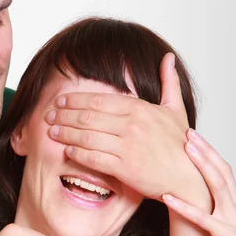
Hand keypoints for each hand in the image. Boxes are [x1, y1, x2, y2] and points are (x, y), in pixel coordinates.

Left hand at [47, 53, 209, 206]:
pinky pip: (94, 159)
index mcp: (140, 109)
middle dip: (64, 115)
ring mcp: (127, 147)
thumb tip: (167, 58)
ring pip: (87, 137)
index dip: (76, 99)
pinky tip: (67, 151)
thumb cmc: (181, 145)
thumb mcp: (176, 109)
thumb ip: (169, 82)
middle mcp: (131, 125)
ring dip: (66, 133)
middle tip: (49, 115)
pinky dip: (77, 154)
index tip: (61, 100)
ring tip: (52, 132)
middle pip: (88, 116)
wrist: (187, 177)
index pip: (99, 100)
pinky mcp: (124, 168)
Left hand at [163, 130, 235, 235]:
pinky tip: (167, 197)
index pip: (225, 172)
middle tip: (188, 133)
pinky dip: (184, 206)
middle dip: (205, 150)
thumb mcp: (235, 230)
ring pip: (216, 185)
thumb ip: (224, 215)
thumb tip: (208, 204)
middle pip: (222, 171)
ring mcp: (233, 219)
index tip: (195, 140)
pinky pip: (201, 218)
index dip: (210, 155)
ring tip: (183, 149)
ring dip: (200, 165)